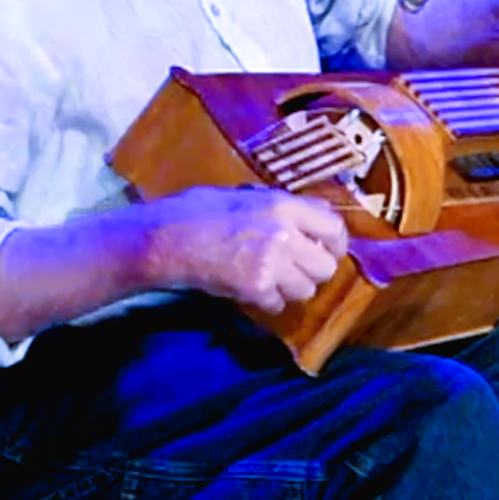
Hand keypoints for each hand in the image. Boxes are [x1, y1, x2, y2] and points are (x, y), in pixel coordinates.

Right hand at [140, 186, 349, 314]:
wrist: (163, 240)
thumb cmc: (197, 212)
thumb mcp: (245, 195)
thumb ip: (281, 206)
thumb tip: (312, 216)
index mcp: (283, 204)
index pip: (334, 226)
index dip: (335, 242)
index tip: (328, 249)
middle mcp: (284, 233)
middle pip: (327, 265)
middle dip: (314, 270)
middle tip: (297, 269)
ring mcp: (271, 262)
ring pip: (307, 289)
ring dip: (292, 288)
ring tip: (271, 279)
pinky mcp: (255, 288)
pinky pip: (279, 304)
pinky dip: (267, 301)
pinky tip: (250, 290)